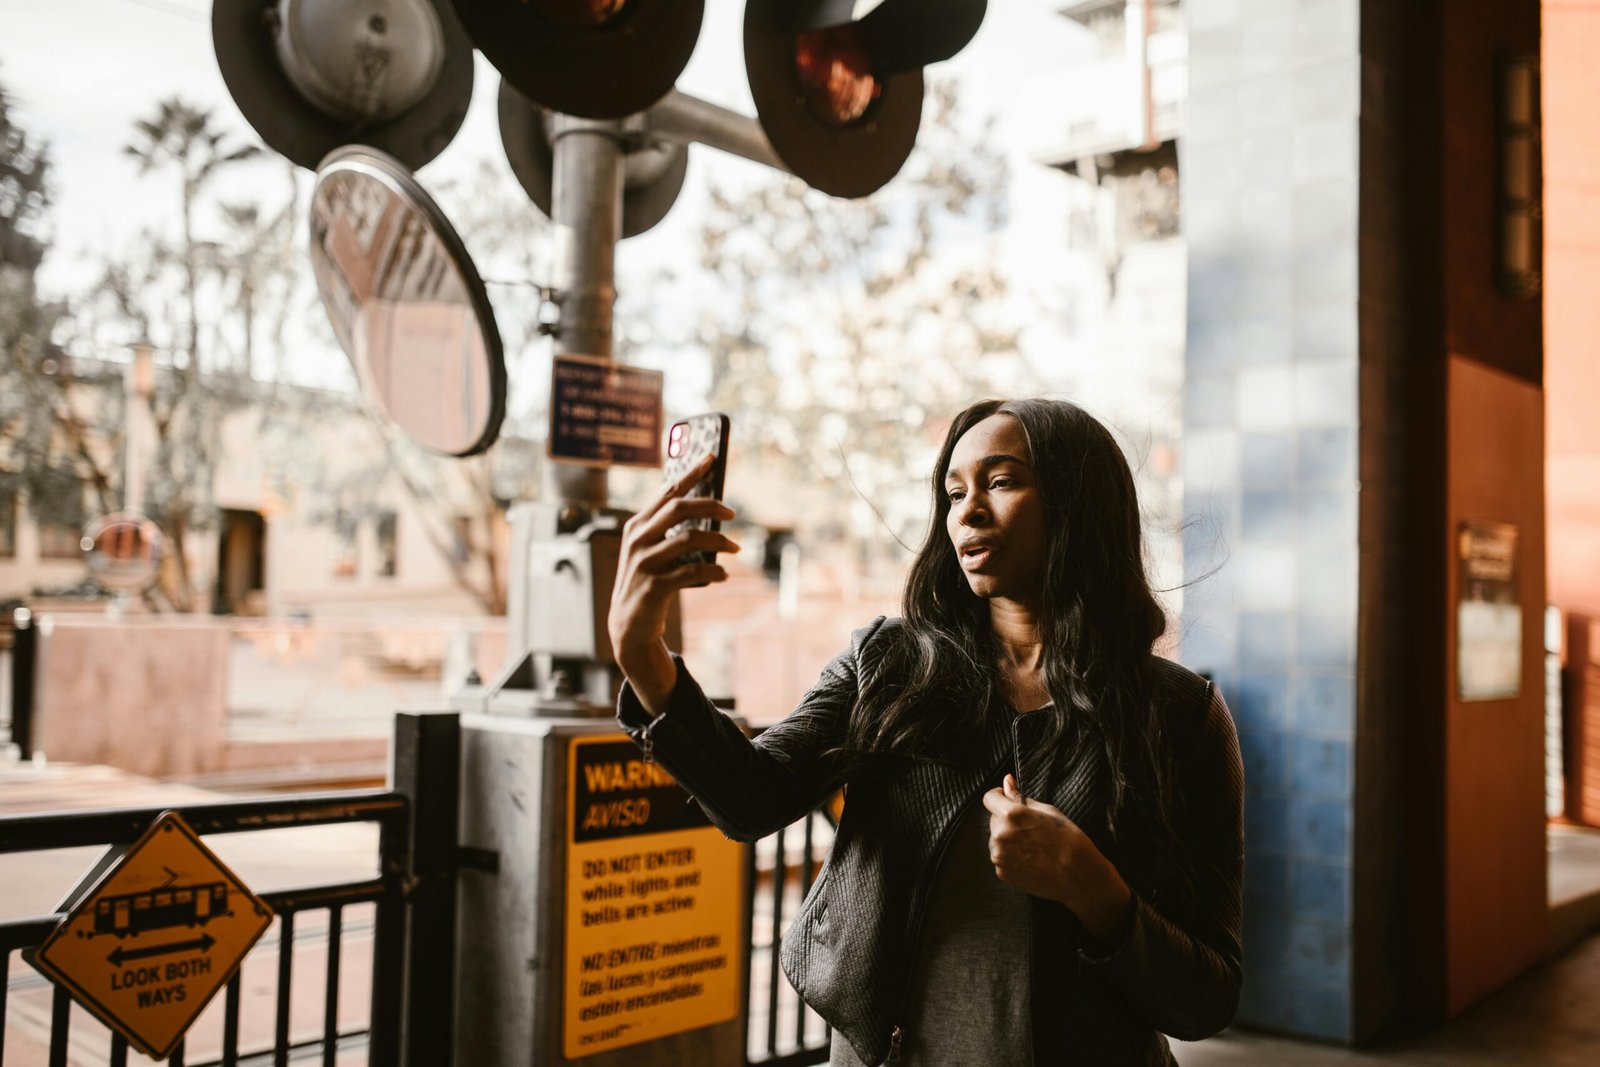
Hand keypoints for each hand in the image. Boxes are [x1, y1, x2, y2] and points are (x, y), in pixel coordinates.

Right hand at [608, 453, 738, 714]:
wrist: (629, 626)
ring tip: (736, 549)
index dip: (691, 473)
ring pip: (688, 540)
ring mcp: (643, 563)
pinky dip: (713, 571)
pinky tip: (724, 574)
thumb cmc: (648, 581)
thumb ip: (670, 530)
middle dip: (710, 506)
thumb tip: (710, 508)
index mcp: (637, 525)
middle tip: (733, 514)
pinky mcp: (653, 587)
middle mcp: (637, 539)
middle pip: (679, 509)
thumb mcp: (651, 551)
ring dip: (718, 542)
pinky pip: (691, 571)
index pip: (668, 491)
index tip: (712, 457)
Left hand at [983, 774, 1133, 947]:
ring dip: (1008, 838)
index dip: (999, 796)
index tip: (1008, 798)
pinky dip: (1011, 855)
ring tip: (1033, 845)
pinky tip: (1031, 858)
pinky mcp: (1002, 872)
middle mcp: (1000, 835)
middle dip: (1007, 819)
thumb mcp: (1047, 811)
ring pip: (997, 839)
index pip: (989, 798)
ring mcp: (999, 856)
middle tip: (1030, 828)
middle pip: (994, 819)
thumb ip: (1020, 797)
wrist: (1077, 875)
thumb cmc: (1068, 839)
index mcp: (1011, 815)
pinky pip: (1001, 856)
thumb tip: (1006, 781)